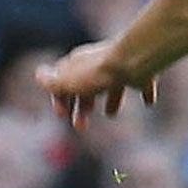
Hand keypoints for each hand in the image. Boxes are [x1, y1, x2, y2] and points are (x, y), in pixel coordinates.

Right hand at [36, 40, 153, 127]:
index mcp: (79, 63)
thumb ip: (52, 82)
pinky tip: (149, 102)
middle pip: (89, 85)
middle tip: (81, 126)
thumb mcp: (68, 81)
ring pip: (114, 84)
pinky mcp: (143, 72)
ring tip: (111, 114)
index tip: (60, 114)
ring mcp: (122, 67)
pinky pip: (144, 83)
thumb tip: (38, 74)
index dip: (59, 97)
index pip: (64, 79)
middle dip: (83, 105)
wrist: (133, 62)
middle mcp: (100, 63)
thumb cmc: (98, 74)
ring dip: (111, 99)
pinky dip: (145, 92)